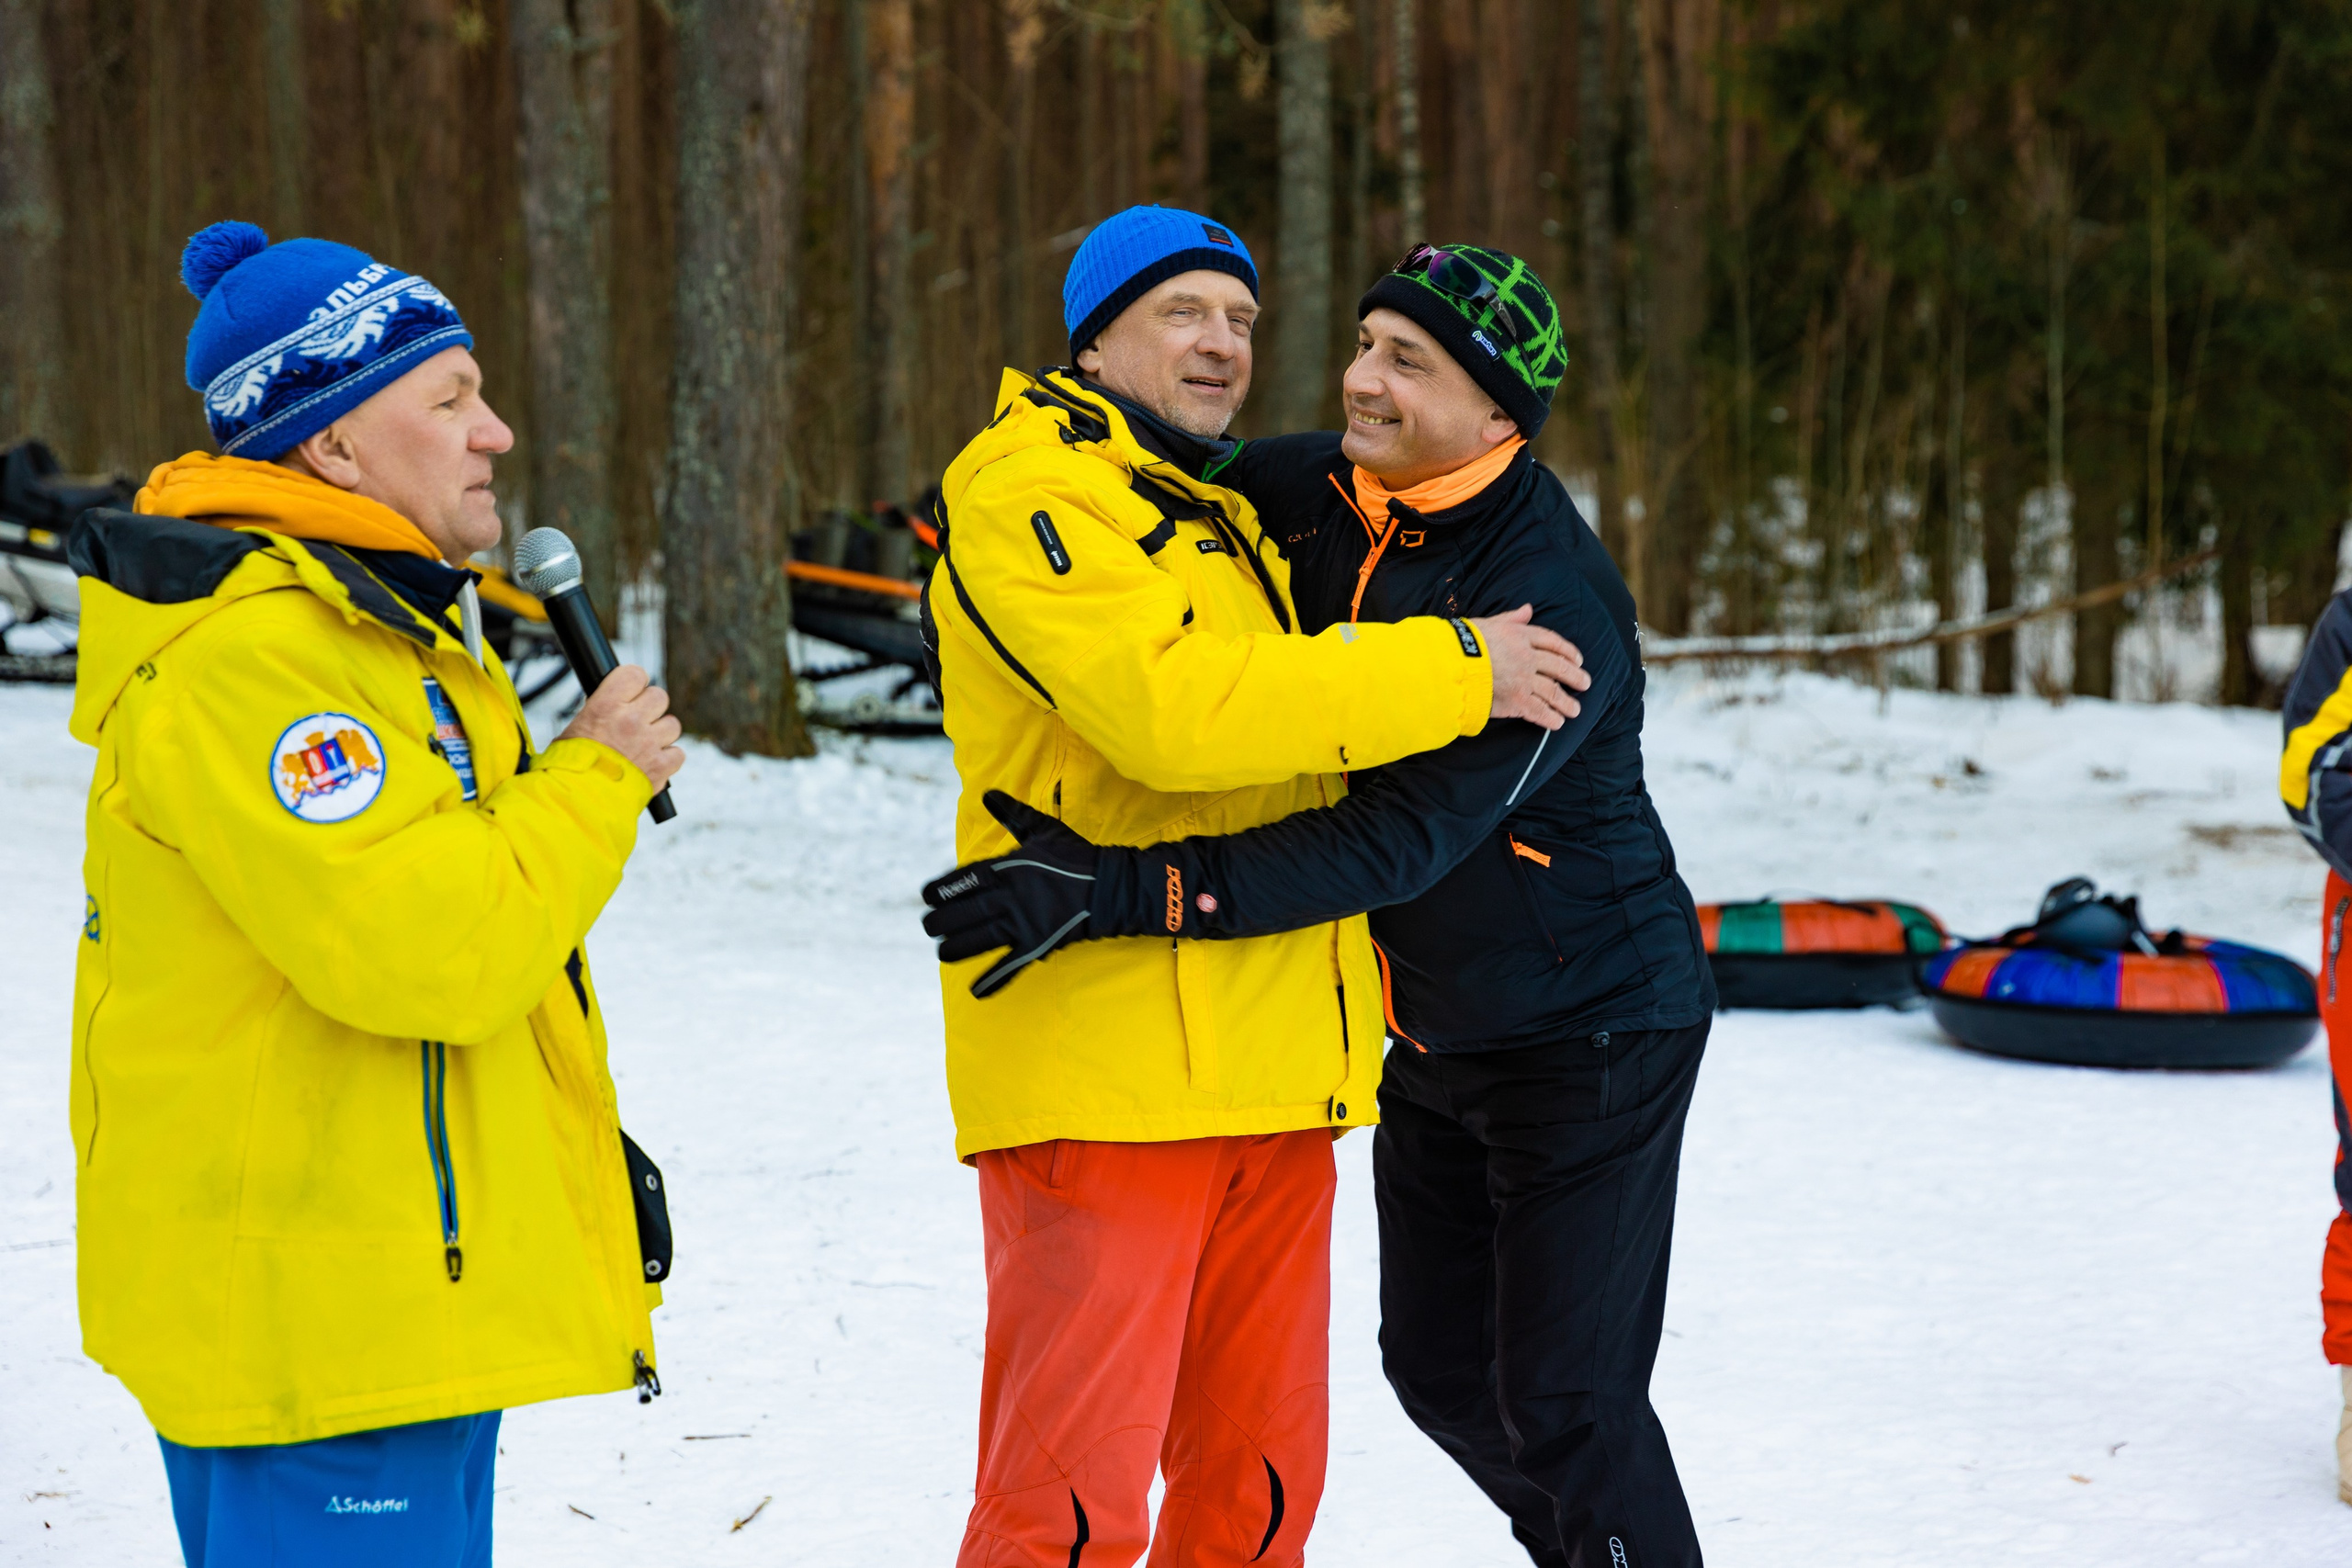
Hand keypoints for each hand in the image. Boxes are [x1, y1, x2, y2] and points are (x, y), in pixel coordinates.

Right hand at [558, 665, 684, 789]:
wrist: (578, 801)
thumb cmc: (569, 767)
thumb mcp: (574, 729)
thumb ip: (598, 713)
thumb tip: (611, 704)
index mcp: (606, 705)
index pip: (635, 674)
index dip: (635, 683)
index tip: (631, 692)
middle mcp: (631, 720)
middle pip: (659, 696)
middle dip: (650, 708)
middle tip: (637, 721)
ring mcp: (649, 743)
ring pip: (672, 724)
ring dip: (661, 733)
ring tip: (644, 745)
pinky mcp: (661, 766)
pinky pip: (678, 753)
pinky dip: (669, 758)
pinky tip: (653, 763)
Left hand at [922, 791, 1101, 997]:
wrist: (1108, 887)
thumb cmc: (1074, 856)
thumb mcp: (1041, 829)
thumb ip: (1012, 814)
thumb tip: (987, 794)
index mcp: (1007, 869)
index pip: (964, 880)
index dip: (942, 890)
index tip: (926, 896)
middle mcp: (1009, 897)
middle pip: (964, 913)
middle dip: (941, 922)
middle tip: (929, 927)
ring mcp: (1022, 923)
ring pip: (979, 939)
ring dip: (956, 947)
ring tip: (941, 952)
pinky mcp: (1037, 944)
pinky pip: (1011, 966)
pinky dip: (995, 980)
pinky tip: (976, 992)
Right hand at [1473, 605, 1589, 730]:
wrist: (1451, 664)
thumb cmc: (1464, 643)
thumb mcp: (1489, 623)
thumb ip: (1511, 618)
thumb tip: (1528, 609)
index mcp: (1521, 635)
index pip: (1552, 642)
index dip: (1567, 651)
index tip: (1577, 659)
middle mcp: (1527, 657)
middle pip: (1559, 667)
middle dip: (1575, 676)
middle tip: (1585, 684)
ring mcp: (1524, 680)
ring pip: (1553, 691)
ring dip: (1566, 702)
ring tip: (1575, 710)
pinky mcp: (1517, 700)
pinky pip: (1539, 711)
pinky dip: (1550, 718)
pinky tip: (1557, 723)